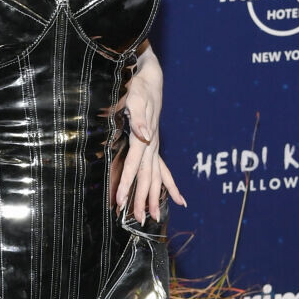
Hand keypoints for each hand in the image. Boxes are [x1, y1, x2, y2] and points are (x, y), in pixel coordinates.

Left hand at [113, 53, 186, 223]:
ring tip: (153, 218)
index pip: (134, 165)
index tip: (120, 201)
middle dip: (142, 200)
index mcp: (144, 138)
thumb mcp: (136, 98)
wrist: (151, 79)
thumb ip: (139, 117)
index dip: (127, 184)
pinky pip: (164, 170)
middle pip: (147, 178)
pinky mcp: (155, 146)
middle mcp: (152, 146)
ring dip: (154, 198)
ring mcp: (155, 147)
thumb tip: (143, 135)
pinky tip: (179, 200)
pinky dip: (170, 185)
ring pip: (156, 178)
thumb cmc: (140, 87)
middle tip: (139, 220)